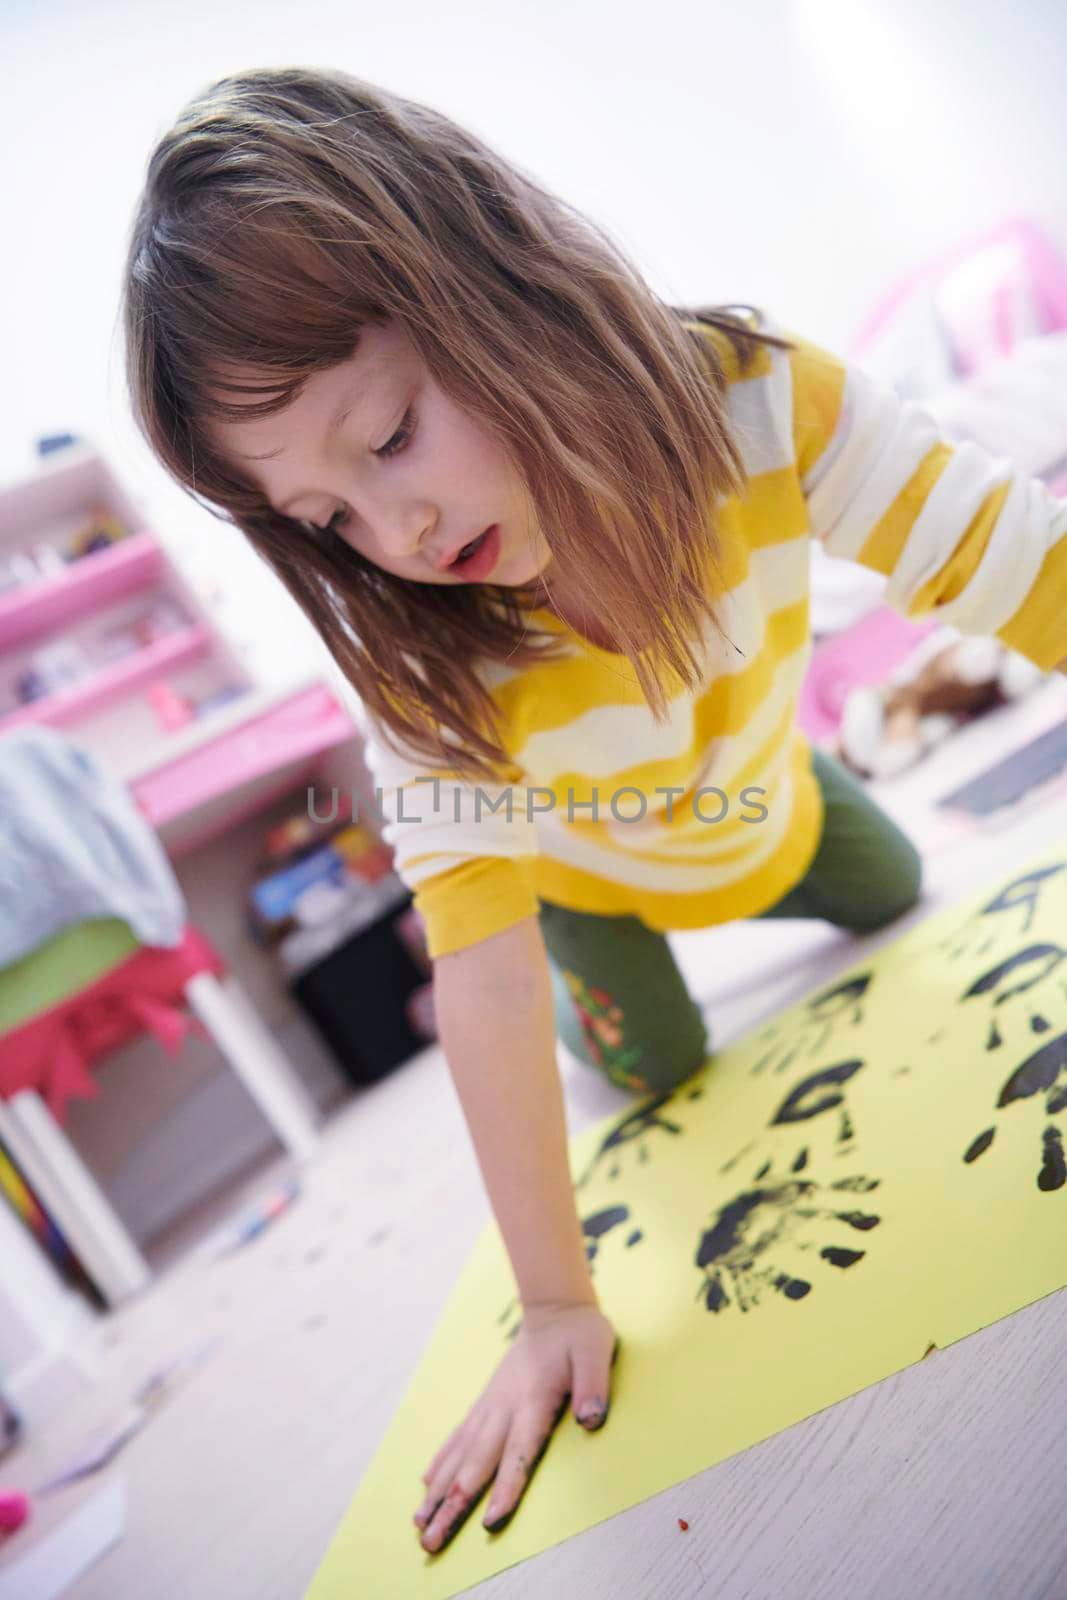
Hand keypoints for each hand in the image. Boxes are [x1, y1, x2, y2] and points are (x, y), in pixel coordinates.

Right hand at [413, 1301, 617, 1553]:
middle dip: (453, 1504)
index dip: (506, 1486)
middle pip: (477, 1463)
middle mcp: (504, 1406)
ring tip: (419, 1523)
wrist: (554, 1310)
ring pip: (460, 1455)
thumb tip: (591, 1420)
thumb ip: (593, 1385)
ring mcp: (490, 1405)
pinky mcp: (485, 1403)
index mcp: (533, 1399)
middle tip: (432, 1540)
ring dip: (439, 1491)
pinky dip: (440, 1463)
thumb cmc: (580, 1334)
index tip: (490, 1520)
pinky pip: (458, 1437)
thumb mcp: (596, 1352)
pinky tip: (426, 1485)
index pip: (518, 1450)